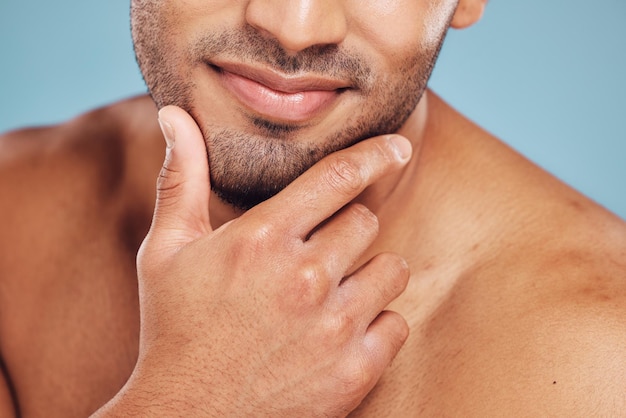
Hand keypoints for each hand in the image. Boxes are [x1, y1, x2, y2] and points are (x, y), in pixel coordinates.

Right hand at [95, 106, 411, 416]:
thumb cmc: (174, 329)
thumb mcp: (165, 250)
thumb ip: (180, 178)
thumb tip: (172, 114)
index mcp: (262, 239)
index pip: (339, 177)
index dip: (376, 154)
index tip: (398, 147)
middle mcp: (305, 277)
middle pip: (365, 222)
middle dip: (346, 230)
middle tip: (318, 252)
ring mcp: (334, 326)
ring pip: (392, 269)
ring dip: (369, 273)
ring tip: (334, 290)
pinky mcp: (354, 370)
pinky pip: (396, 323)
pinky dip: (377, 323)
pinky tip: (341, 331)